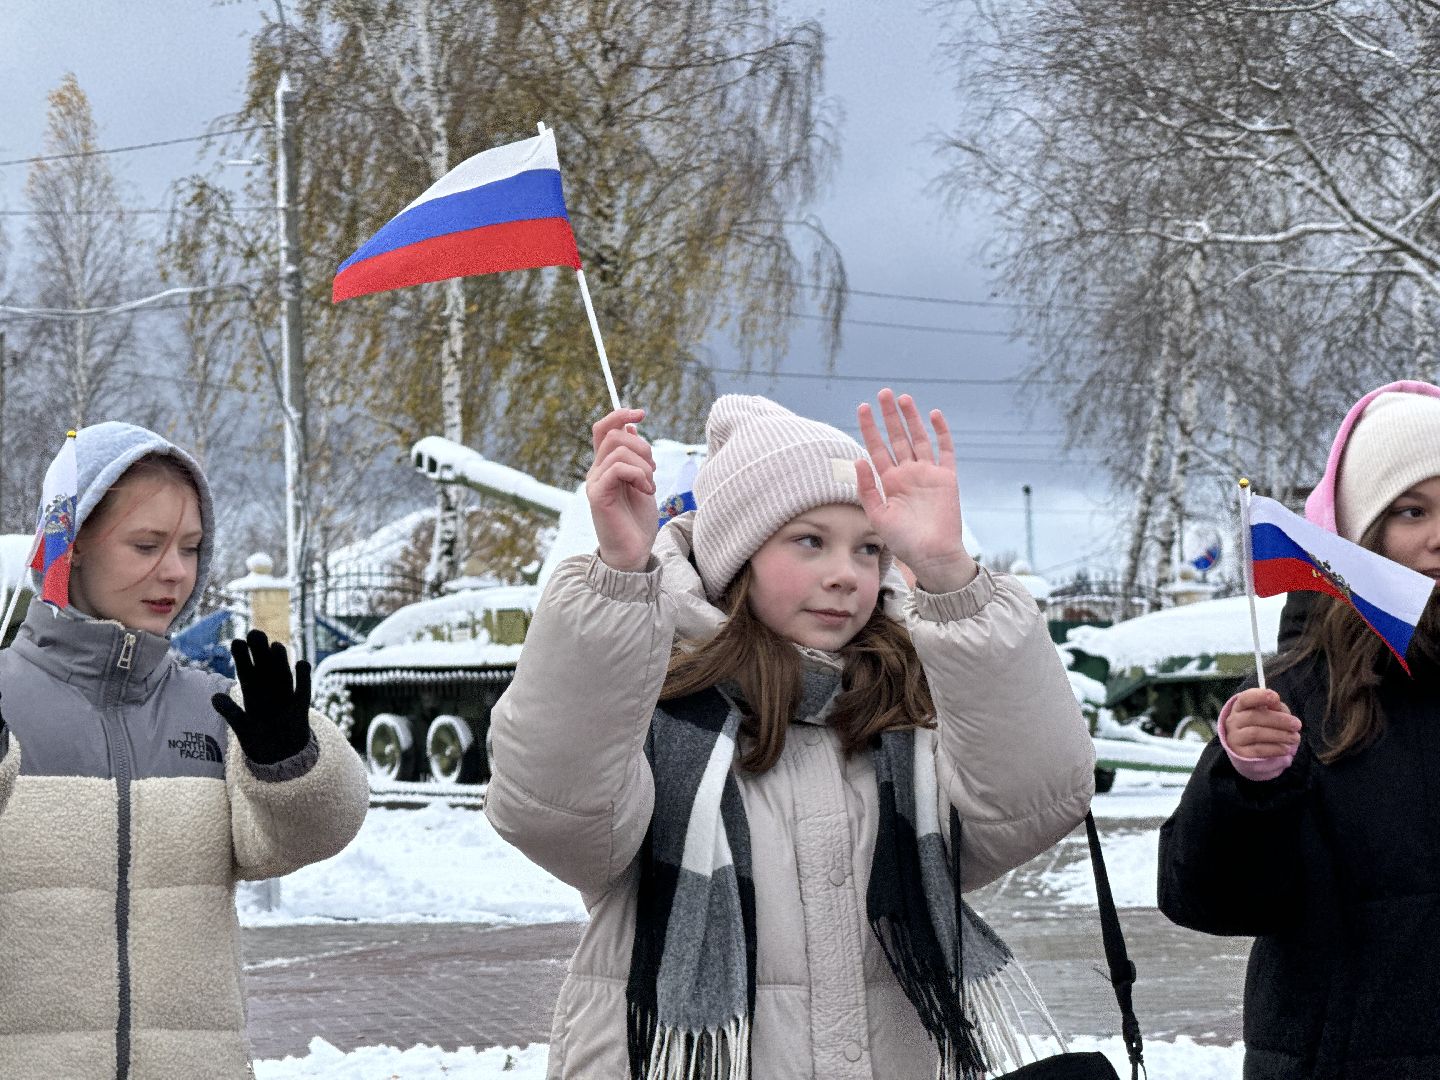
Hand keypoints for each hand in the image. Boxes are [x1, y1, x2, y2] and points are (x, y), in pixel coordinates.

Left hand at [211, 630, 312, 765]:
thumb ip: (230, 712)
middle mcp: (269, 690)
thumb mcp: (241, 727)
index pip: (246, 672)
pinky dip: (304, 676)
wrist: (281, 756)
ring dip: (280, 661)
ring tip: (275, 645)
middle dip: (260, 651)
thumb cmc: (259, 739)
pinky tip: (301, 663)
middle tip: (255, 632)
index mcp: (253, 693)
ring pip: (282, 674)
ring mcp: (285, 696)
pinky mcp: (301, 705)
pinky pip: (303, 689)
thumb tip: (214, 697)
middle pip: (265, 667)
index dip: (242, 658)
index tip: (237, 641)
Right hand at [586, 407, 657, 571]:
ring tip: (650, 486)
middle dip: (642, 446)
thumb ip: (636, 457)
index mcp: (606, 465)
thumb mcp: (642, 481)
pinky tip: (647, 491)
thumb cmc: (638, 521)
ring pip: (618, 450)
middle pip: (614, 434)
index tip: (641, 413)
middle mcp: (597, 470)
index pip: (604, 428)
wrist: (633, 552)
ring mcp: (595, 482)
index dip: (620, 414)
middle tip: (654, 471)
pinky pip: (617, 468)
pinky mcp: (598, 495)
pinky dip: (638, 475)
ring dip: (644, 465)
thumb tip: (631, 426)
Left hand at [856, 389, 975, 591]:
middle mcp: (907, 474)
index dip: (870, 427)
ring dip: (911, 418)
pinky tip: (934, 414)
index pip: (876, 448)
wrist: (932, 555)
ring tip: (903, 398)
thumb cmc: (903, 541)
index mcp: (889, 482)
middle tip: (883, 393)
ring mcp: (928, 473)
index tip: (863, 407)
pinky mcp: (947, 477)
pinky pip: (945, 449)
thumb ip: (867, 488)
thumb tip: (859, 460)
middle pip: (897, 438)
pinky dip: (941, 432)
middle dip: (890, 416)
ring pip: (919, 439)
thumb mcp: (877, 516)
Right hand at [1225, 688, 1300, 758]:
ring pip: (1256, 733)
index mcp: (1240, 707)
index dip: (1259, 696)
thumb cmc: (1262, 725)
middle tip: (1297, 725)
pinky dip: (1275, 749)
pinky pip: (1258, 750)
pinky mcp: (1240, 753)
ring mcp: (1235, 737)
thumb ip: (1274, 708)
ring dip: (1279, 735)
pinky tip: (1286, 749)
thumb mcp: (1269, 713)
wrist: (1249, 749)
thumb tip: (1277, 705)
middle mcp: (1233, 721)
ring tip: (1295, 738)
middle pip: (1254, 717)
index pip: (1246, 698)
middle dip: (1279, 720)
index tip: (1275, 697)